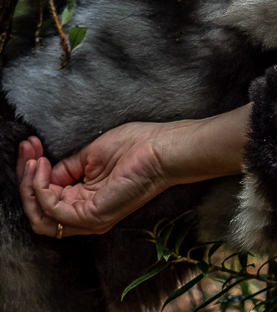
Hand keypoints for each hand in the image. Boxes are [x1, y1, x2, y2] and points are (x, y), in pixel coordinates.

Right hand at [17, 123, 171, 236]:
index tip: (29, 147)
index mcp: (87, 199)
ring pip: (41, 217)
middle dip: (26, 179)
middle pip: (40, 210)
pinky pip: (53, 210)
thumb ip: (68, 168)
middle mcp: (86, 213)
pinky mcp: (93, 215)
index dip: (32, 173)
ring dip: (29, 187)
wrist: (162, 148)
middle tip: (26, 152)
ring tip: (33, 162)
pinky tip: (43, 168)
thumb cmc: (137, 146)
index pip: (47, 197)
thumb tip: (46, 173)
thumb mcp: (91, 156)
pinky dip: (40, 189)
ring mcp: (90, 218)